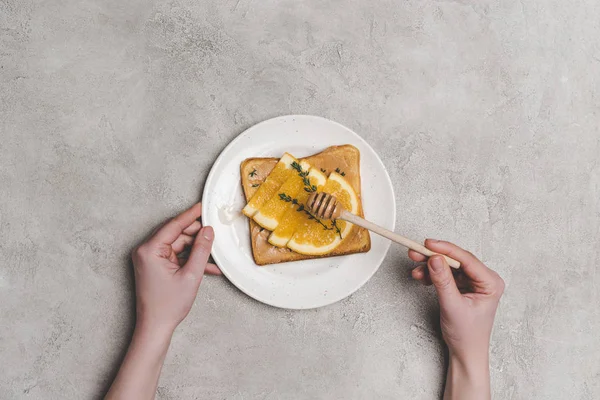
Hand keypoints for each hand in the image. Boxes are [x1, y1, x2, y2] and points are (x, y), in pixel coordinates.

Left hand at [132, 202, 220, 335]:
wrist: (155, 327)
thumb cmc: (167, 306)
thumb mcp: (191, 275)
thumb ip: (201, 250)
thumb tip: (208, 231)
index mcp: (149, 250)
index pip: (174, 225)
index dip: (191, 215)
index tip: (202, 206)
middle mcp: (146, 251)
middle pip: (176, 234)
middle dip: (196, 235)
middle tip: (214, 233)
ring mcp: (149, 259)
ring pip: (178, 245)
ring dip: (196, 250)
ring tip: (214, 255)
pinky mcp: (154, 266)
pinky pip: (175, 256)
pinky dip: (190, 259)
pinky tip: (207, 267)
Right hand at [409, 240, 503, 399]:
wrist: (465, 352)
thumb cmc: (467, 334)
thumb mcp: (453, 306)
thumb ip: (443, 281)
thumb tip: (434, 259)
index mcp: (490, 283)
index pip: (467, 259)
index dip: (446, 249)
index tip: (429, 244)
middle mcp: (483, 279)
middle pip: (456, 260)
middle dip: (435, 257)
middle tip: (417, 252)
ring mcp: (472, 282)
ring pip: (448, 266)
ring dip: (430, 266)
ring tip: (416, 269)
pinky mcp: (461, 286)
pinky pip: (445, 274)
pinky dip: (432, 274)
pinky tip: (421, 276)